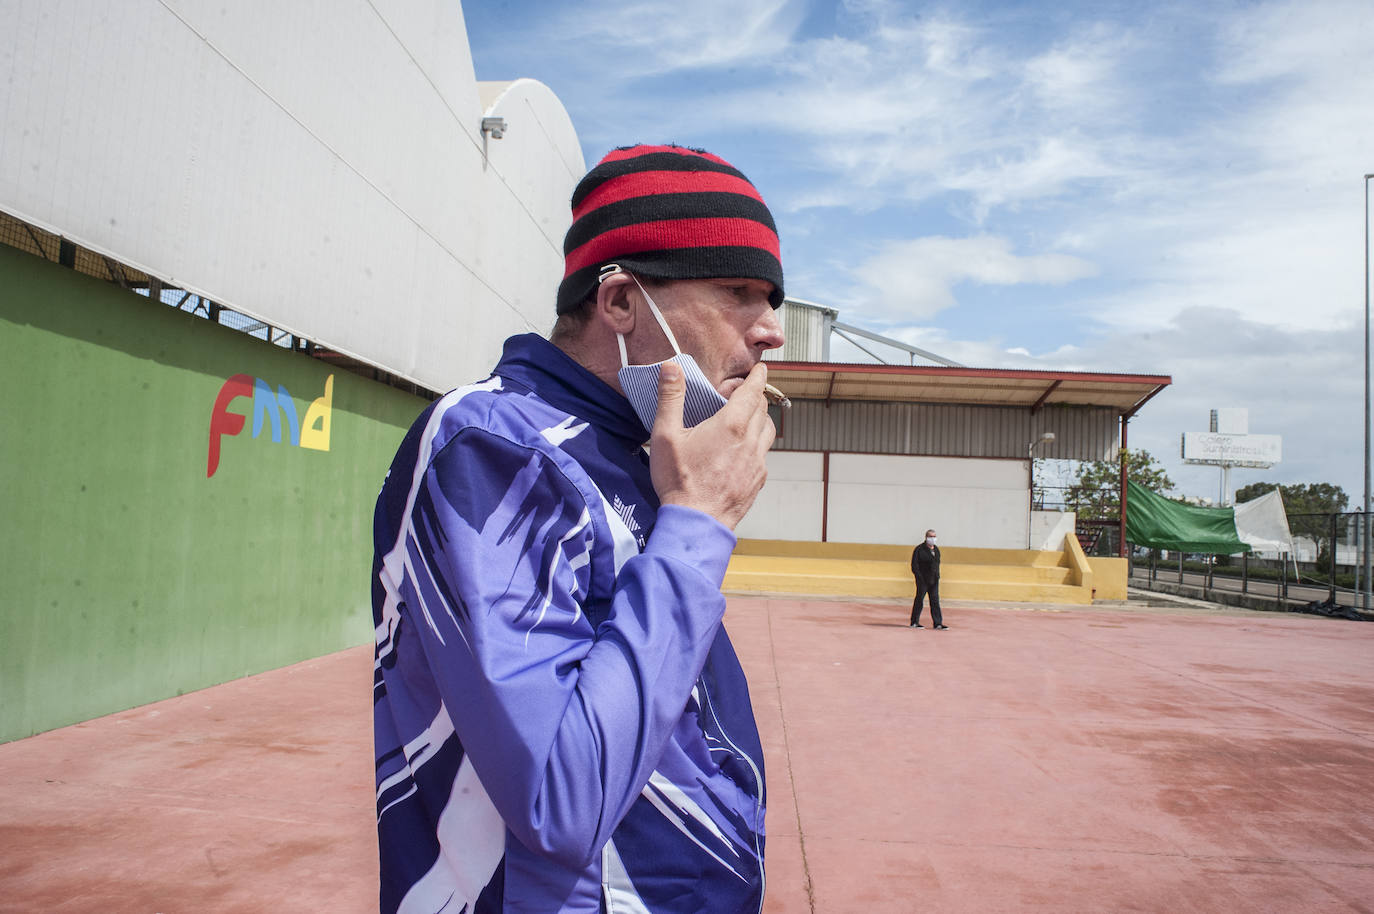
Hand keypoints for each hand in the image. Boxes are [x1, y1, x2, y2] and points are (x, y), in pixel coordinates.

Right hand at [649, 361, 774, 529]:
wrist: (696, 524)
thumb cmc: (679, 481)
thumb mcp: (666, 436)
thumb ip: (670, 398)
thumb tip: (671, 368)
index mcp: (731, 426)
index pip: (753, 391)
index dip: (758, 377)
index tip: (761, 368)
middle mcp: (750, 442)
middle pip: (762, 409)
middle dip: (755, 396)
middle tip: (743, 392)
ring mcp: (757, 463)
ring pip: (768, 431)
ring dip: (760, 419)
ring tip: (746, 418)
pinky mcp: (757, 481)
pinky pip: (764, 454)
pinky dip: (757, 443)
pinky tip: (741, 450)